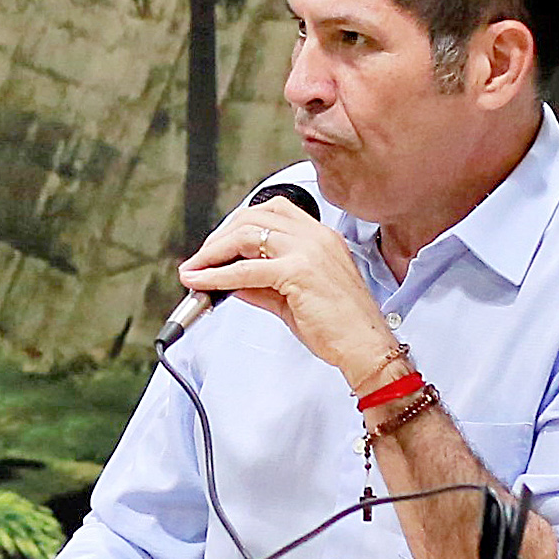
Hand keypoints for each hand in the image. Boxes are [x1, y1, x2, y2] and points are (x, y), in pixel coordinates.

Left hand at [175, 199, 402, 390]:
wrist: (366, 346)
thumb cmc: (337, 326)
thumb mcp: (291, 297)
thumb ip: (260, 284)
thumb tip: (226, 280)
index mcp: (320, 236)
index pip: (271, 212)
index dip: (237, 225)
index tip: (216, 247)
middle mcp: (315, 236)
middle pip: (252, 218)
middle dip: (218, 238)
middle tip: (198, 261)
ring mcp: (309, 250)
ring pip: (245, 235)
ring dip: (211, 253)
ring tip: (192, 271)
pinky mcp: (300, 271)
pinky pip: (246, 269)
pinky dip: (216, 275)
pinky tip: (201, 283)